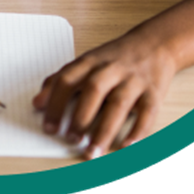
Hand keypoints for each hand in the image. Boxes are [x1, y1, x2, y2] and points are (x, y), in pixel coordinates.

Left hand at [32, 31, 176, 158]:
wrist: (155, 42)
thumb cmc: (116, 57)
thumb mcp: (87, 60)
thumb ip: (63, 78)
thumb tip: (37, 102)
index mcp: (91, 61)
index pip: (68, 79)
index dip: (55, 102)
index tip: (49, 127)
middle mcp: (111, 69)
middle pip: (93, 90)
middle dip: (81, 116)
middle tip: (71, 139)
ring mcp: (133, 80)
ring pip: (118, 104)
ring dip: (104, 130)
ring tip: (92, 152)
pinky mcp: (153, 92)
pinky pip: (146, 112)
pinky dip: (137, 131)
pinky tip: (126, 147)